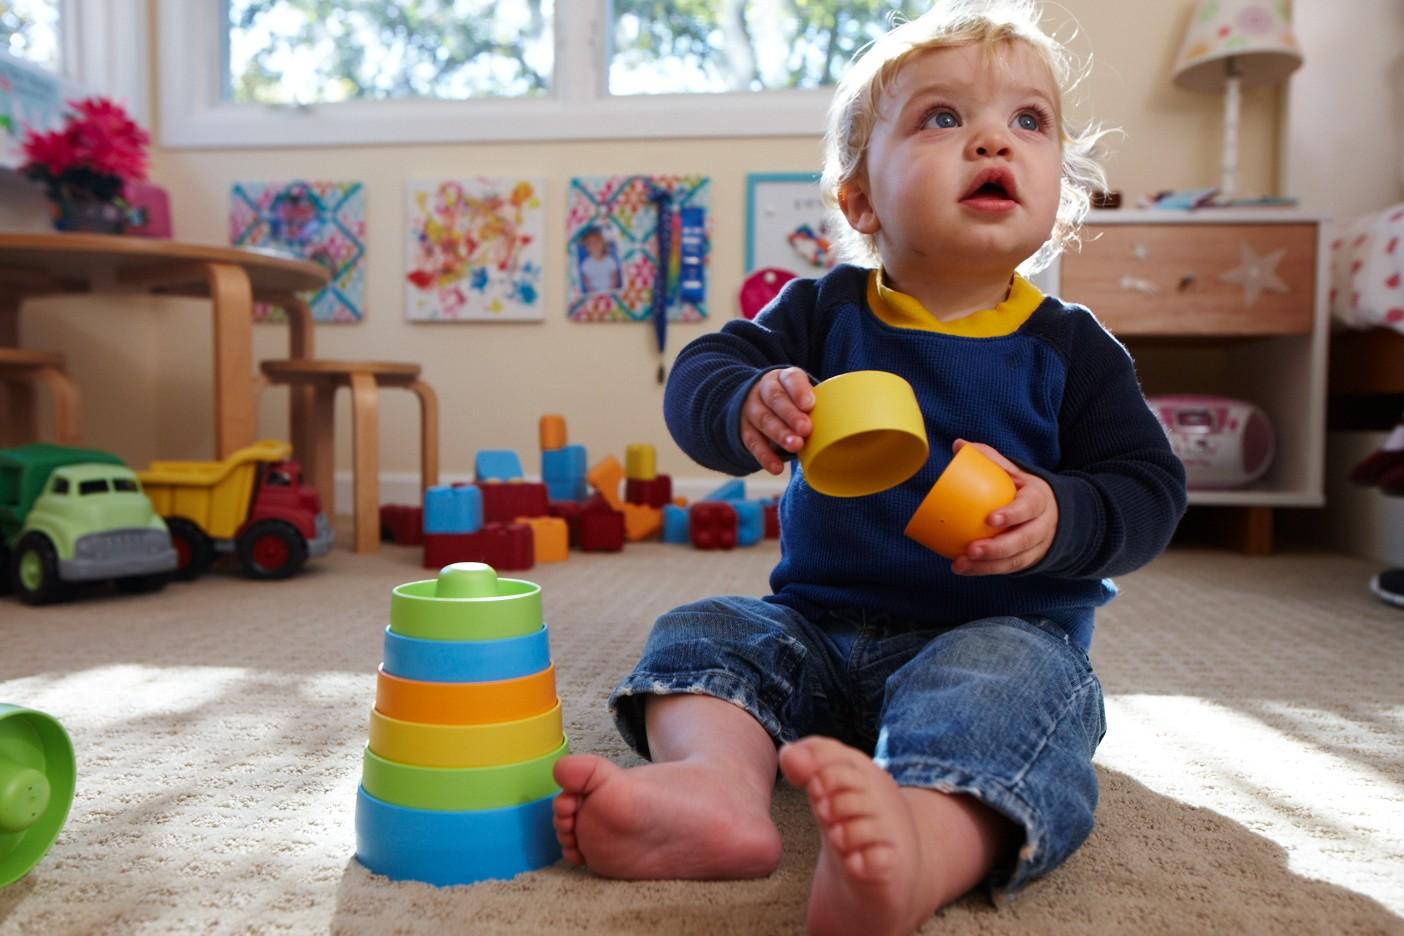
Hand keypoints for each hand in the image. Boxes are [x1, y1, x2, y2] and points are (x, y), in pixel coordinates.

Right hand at [741, 366, 814, 474]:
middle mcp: (764, 390)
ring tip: (796, 446)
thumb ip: (819, 404)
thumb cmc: (792, 401)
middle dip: (791, 415)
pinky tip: (777, 468)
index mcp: (783, 378)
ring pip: (764, 420)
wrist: (758, 401)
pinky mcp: (745, 429)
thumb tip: (847, 424)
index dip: (799, 391)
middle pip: (776, 399)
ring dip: (780, 434)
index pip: (790, 379)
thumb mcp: (802, 394)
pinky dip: (765, 456)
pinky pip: (753, 443)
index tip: (810, 404)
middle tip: (806, 429)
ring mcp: (752, 409)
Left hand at [949, 439, 1057, 575]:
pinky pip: (1007, 569)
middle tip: (971, 549)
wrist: (1054, 515)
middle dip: (997, 548)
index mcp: (1039, 499)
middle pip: (1023, 539)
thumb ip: (989, 459)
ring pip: (1015, 560)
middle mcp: (1042, 525)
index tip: (991, 519)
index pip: (1029, 507)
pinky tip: (963, 569)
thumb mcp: (1015, 472)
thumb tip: (959, 445)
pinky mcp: (1028, 560)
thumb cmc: (1023, 491)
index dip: (1012, 514)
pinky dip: (985, 571)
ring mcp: (1037, 546)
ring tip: (960, 564)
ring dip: (987, 565)